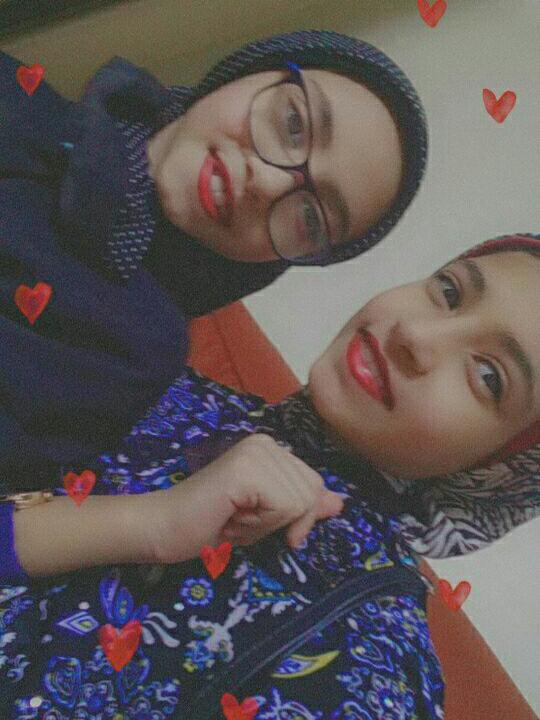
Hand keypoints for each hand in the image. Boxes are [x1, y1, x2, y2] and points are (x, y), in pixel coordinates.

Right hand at [148, 434, 344, 564]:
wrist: (164, 528)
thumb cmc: (211, 525)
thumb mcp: (268, 518)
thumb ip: (304, 507)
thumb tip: (340, 503)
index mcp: (272, 449)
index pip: (314, 485)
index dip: (294, 515)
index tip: (252, 516)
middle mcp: (267, 442)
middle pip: (311, 493)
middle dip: (281, 521)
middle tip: (240, 517)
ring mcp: (256, 451)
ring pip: (300, 503)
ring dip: (267, 525)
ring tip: (234, 517)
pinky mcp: (247, 468)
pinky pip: (285, 508)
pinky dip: (260, 525)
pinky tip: (231, 518)